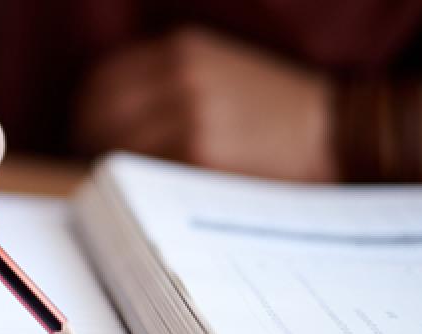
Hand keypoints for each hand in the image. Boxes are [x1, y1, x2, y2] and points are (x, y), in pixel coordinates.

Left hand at [75, 26, 335, 181]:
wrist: (335, 131)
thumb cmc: (274, 109)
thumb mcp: (218, 67)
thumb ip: (164, 81)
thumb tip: (101, 117)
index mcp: (180, 49)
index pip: (101, 81)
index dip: (87, 113)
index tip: (86, 134)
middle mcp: (179, 75)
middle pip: (99, 114)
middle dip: (91, 142)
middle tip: (97, 167)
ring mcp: (189, 115)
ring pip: (118, 146)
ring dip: (112, 168)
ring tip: (124, 185)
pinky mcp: (200, 155)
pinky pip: (147, 172)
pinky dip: (139, 185)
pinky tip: (151, 195)